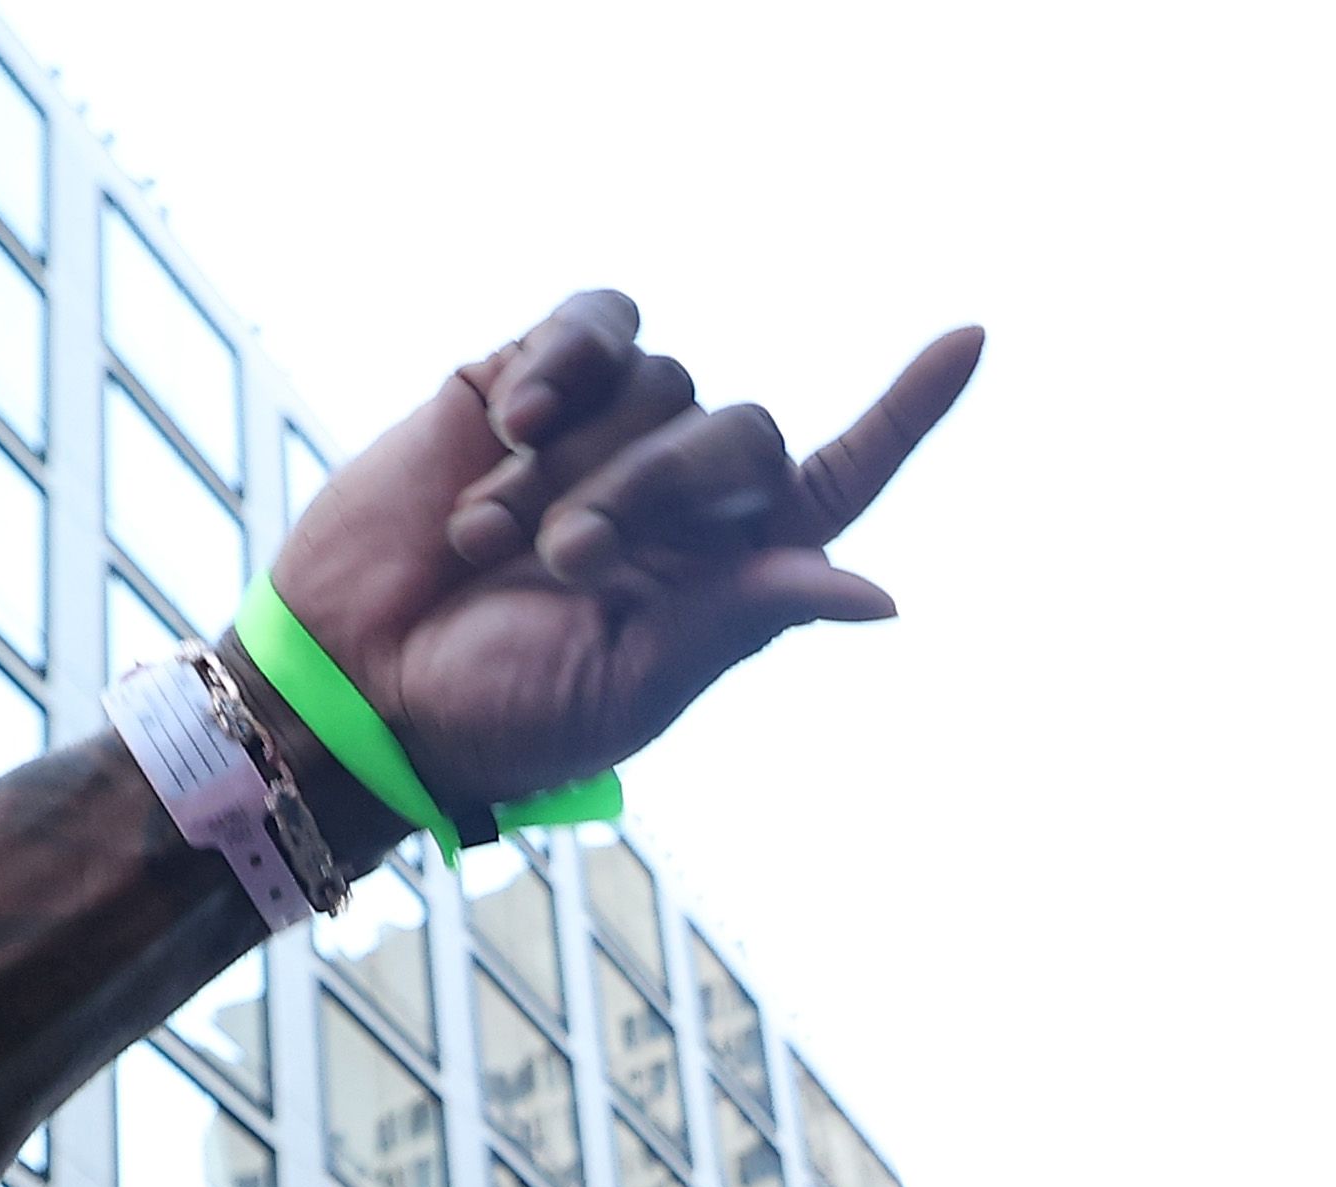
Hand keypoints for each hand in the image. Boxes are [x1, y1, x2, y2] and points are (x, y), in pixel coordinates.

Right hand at [264, 298, 982, 849]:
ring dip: (580, 463)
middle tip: (567, 565)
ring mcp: (607, 431)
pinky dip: (566, 361)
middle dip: (655, 491)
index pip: (841, 477)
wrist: (362, 678)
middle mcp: (681, 493)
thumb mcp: (635, 682)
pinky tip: (514, 424)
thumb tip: (879, 593)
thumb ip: (746, 614)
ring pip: (658, 379)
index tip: (973, 338)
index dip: (906, 411)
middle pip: (736, 430)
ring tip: (498, 538)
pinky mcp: (528, 381)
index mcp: (730, 572)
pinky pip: (594, 326)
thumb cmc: (504, 711)